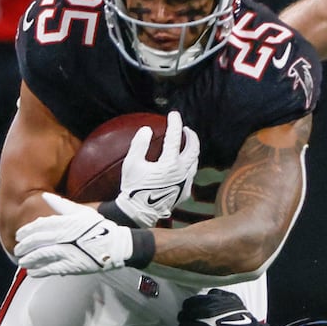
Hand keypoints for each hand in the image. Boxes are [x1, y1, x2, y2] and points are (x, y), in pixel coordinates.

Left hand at [14, 193, 134, 275]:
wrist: (117, 245)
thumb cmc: (100, 227)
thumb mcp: (81, 212)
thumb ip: (61, 205)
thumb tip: (44, 195)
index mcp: (65, 222)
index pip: (40, 226)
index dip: (27, 231)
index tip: (19, 234)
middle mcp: (64, 237)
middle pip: (38, 241)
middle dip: (25, 245)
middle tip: (17, 249)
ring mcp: (67, 251)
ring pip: (41, 255)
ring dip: (29, 259)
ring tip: (22, 262)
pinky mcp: (72, 265)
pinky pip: (51, 269)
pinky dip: (40, 271)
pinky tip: (32, 272)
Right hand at [115, 111, 198, 226]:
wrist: (140, 212)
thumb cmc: (133, 187)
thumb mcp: (131, 163)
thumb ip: (139, 144)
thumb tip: (147, 129)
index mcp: (170, 164)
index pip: (175, 137)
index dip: (175, 123)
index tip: (173, 114)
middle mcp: (182, 172)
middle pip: (193, 148)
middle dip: (191, 135)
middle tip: (185, 128)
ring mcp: (186, 183)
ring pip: (195, 162)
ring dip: (192, 150)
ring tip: (186, 143)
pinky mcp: (185, 192)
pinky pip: (191, 174)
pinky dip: (189, 164)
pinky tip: (183, 164)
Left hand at [177, 289, 285, 325]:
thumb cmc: (243, 319)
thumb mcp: (234, 300)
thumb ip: (219, 294)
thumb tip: (208, 294)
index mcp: (209, 303)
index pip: (188, 303)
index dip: (188, 308)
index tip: (190, 313)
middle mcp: (204, 314)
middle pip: (183, 317)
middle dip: (185, 320)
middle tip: (189, 324)